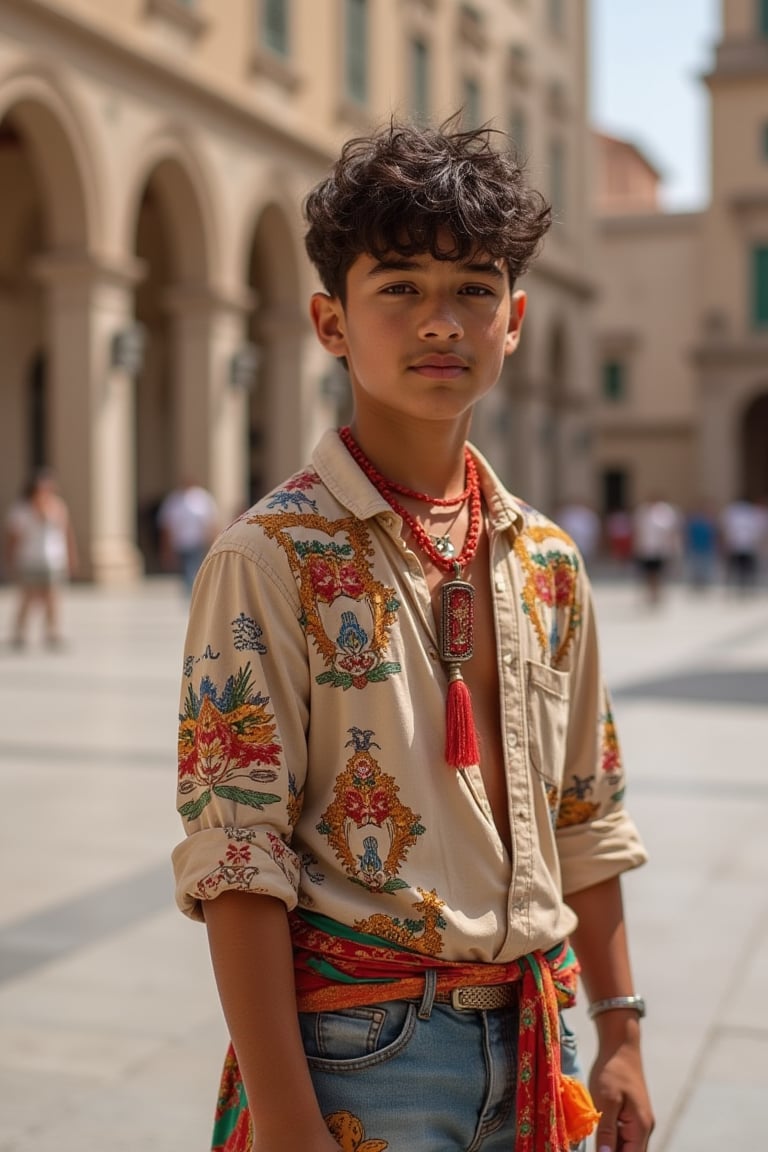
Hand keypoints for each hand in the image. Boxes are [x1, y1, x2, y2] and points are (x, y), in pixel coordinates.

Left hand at [589, 1033, 653, 1150]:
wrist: (620, 1046)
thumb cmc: (612, 1070)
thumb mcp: (606, 1101)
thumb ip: (607, 1132)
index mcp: (640, 1128)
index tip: (596, 1151)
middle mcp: (643, 1129)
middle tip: (594, 1144)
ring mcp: (639, 1122)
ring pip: (626, 1146)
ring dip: (610, 1147)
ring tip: (595, 1140)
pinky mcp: (631, 1116)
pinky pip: (623, 1136)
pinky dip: (610, 1139)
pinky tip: (597, 1133)